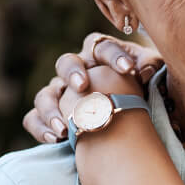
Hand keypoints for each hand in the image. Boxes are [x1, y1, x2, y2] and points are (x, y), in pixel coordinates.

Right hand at [22, 33, 163, 142]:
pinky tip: (56, 138)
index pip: (101, 46)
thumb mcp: (148, 73)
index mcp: (99, 55)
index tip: (129, 69)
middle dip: (72, 73)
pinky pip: (34, 119)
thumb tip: (145, 71)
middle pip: (66, 63)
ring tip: (65, 127)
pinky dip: (40, 128)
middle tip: (82, 86)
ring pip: (45, 94)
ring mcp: (59, 93)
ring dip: (52, 108)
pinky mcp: (49, 115)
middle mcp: (76, 71)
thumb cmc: (139, 86)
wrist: (127, 113)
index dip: (114, 56)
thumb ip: (150, 65)